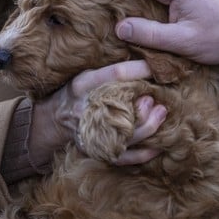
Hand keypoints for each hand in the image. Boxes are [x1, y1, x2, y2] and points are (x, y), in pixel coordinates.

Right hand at [27, 61, 165, 167]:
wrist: (56, 118)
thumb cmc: (79, 91)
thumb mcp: (87, 73)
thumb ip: (110, 70)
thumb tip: (145, 61)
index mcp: (84, 84)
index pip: (116, 74)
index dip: (140, 69)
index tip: (156, 66)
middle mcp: (87, 110)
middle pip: (123, 109)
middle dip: (145, 104)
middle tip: (156, 98)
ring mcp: (93, 133)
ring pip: (128, 135)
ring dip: (150, 125)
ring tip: (162, 113)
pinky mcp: (98, 151)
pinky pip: (126, 157)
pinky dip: (145, 153)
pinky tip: (159, 144)